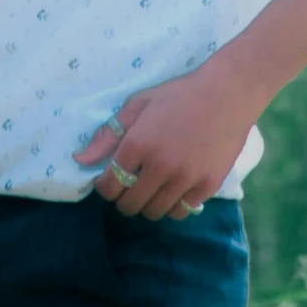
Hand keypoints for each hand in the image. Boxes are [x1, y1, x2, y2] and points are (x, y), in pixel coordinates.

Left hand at [72, 63, 259, 219]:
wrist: (226, 93)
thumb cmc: (178, 95)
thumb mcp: (138, 104)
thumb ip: (107, 134)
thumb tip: (80, 159)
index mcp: (138, 144)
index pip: (109, 186)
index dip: (104, 187)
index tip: (109, 181)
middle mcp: (160, 165)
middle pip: (129, 206)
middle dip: (124, 198)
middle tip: (130, 185)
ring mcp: (185, 178)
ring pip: (154, 212)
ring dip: (147, 204)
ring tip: (151, 187)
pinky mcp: (207, 186)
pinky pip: (181, 212)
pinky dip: (173, 205)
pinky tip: (173, 188)